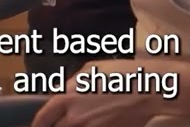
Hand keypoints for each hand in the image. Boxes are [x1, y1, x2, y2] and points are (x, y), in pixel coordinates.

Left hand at [32, 60, 169, 126]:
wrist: (151, 90)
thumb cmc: (124, 74)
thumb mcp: (94, 68)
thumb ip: (74, 81)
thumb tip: (66, 89)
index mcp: (67, 96)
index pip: (43, 117)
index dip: (39, 124)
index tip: (39, 126)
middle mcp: (75, 117)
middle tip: (65, 123)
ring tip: (85, 121)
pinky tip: (102, 124)